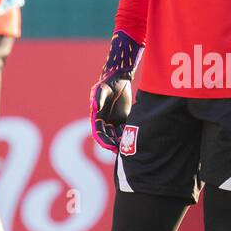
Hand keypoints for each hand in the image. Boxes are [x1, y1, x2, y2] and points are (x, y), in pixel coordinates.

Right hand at [89, 30, 141, 152]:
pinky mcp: (123, 119)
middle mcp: (104, 121)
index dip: (104, 140)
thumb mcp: (102, 89)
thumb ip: (99, 97)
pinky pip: (126, 130)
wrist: (119, 79)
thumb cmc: (108, 83)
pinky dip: (129, 136)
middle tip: (122, 151)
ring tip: (130, 149)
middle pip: (108, 137)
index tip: (111, 146)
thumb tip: (94, 107)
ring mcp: (114, 121)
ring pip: (117, 135)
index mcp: (97, 117)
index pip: (99, 132)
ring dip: (122, 142)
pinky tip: (136, 141)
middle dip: (114, 144)